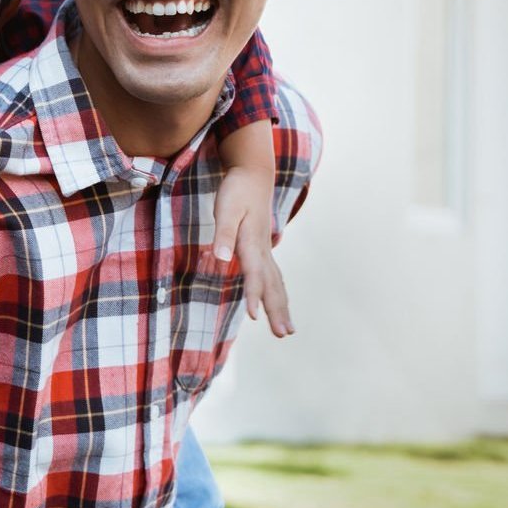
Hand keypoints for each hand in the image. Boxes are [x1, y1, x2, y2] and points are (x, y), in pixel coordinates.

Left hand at [213, 168, 292, 336]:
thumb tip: (220, 257)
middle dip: (277, 310)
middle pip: (272, 284)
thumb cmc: (236, 189)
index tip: (255, 318)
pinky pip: (273, 276)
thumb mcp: (226, 207)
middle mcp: (262, 249)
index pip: (254, 274)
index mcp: (252, 242)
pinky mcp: (263, 248)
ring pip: (276, 283)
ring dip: (282, 306)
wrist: (253, 173)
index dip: (254, 295)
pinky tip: (278, 304)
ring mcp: (265, 249)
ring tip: (287, 330)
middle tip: (283, 334)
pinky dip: (277, 293)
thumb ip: (223, 233)